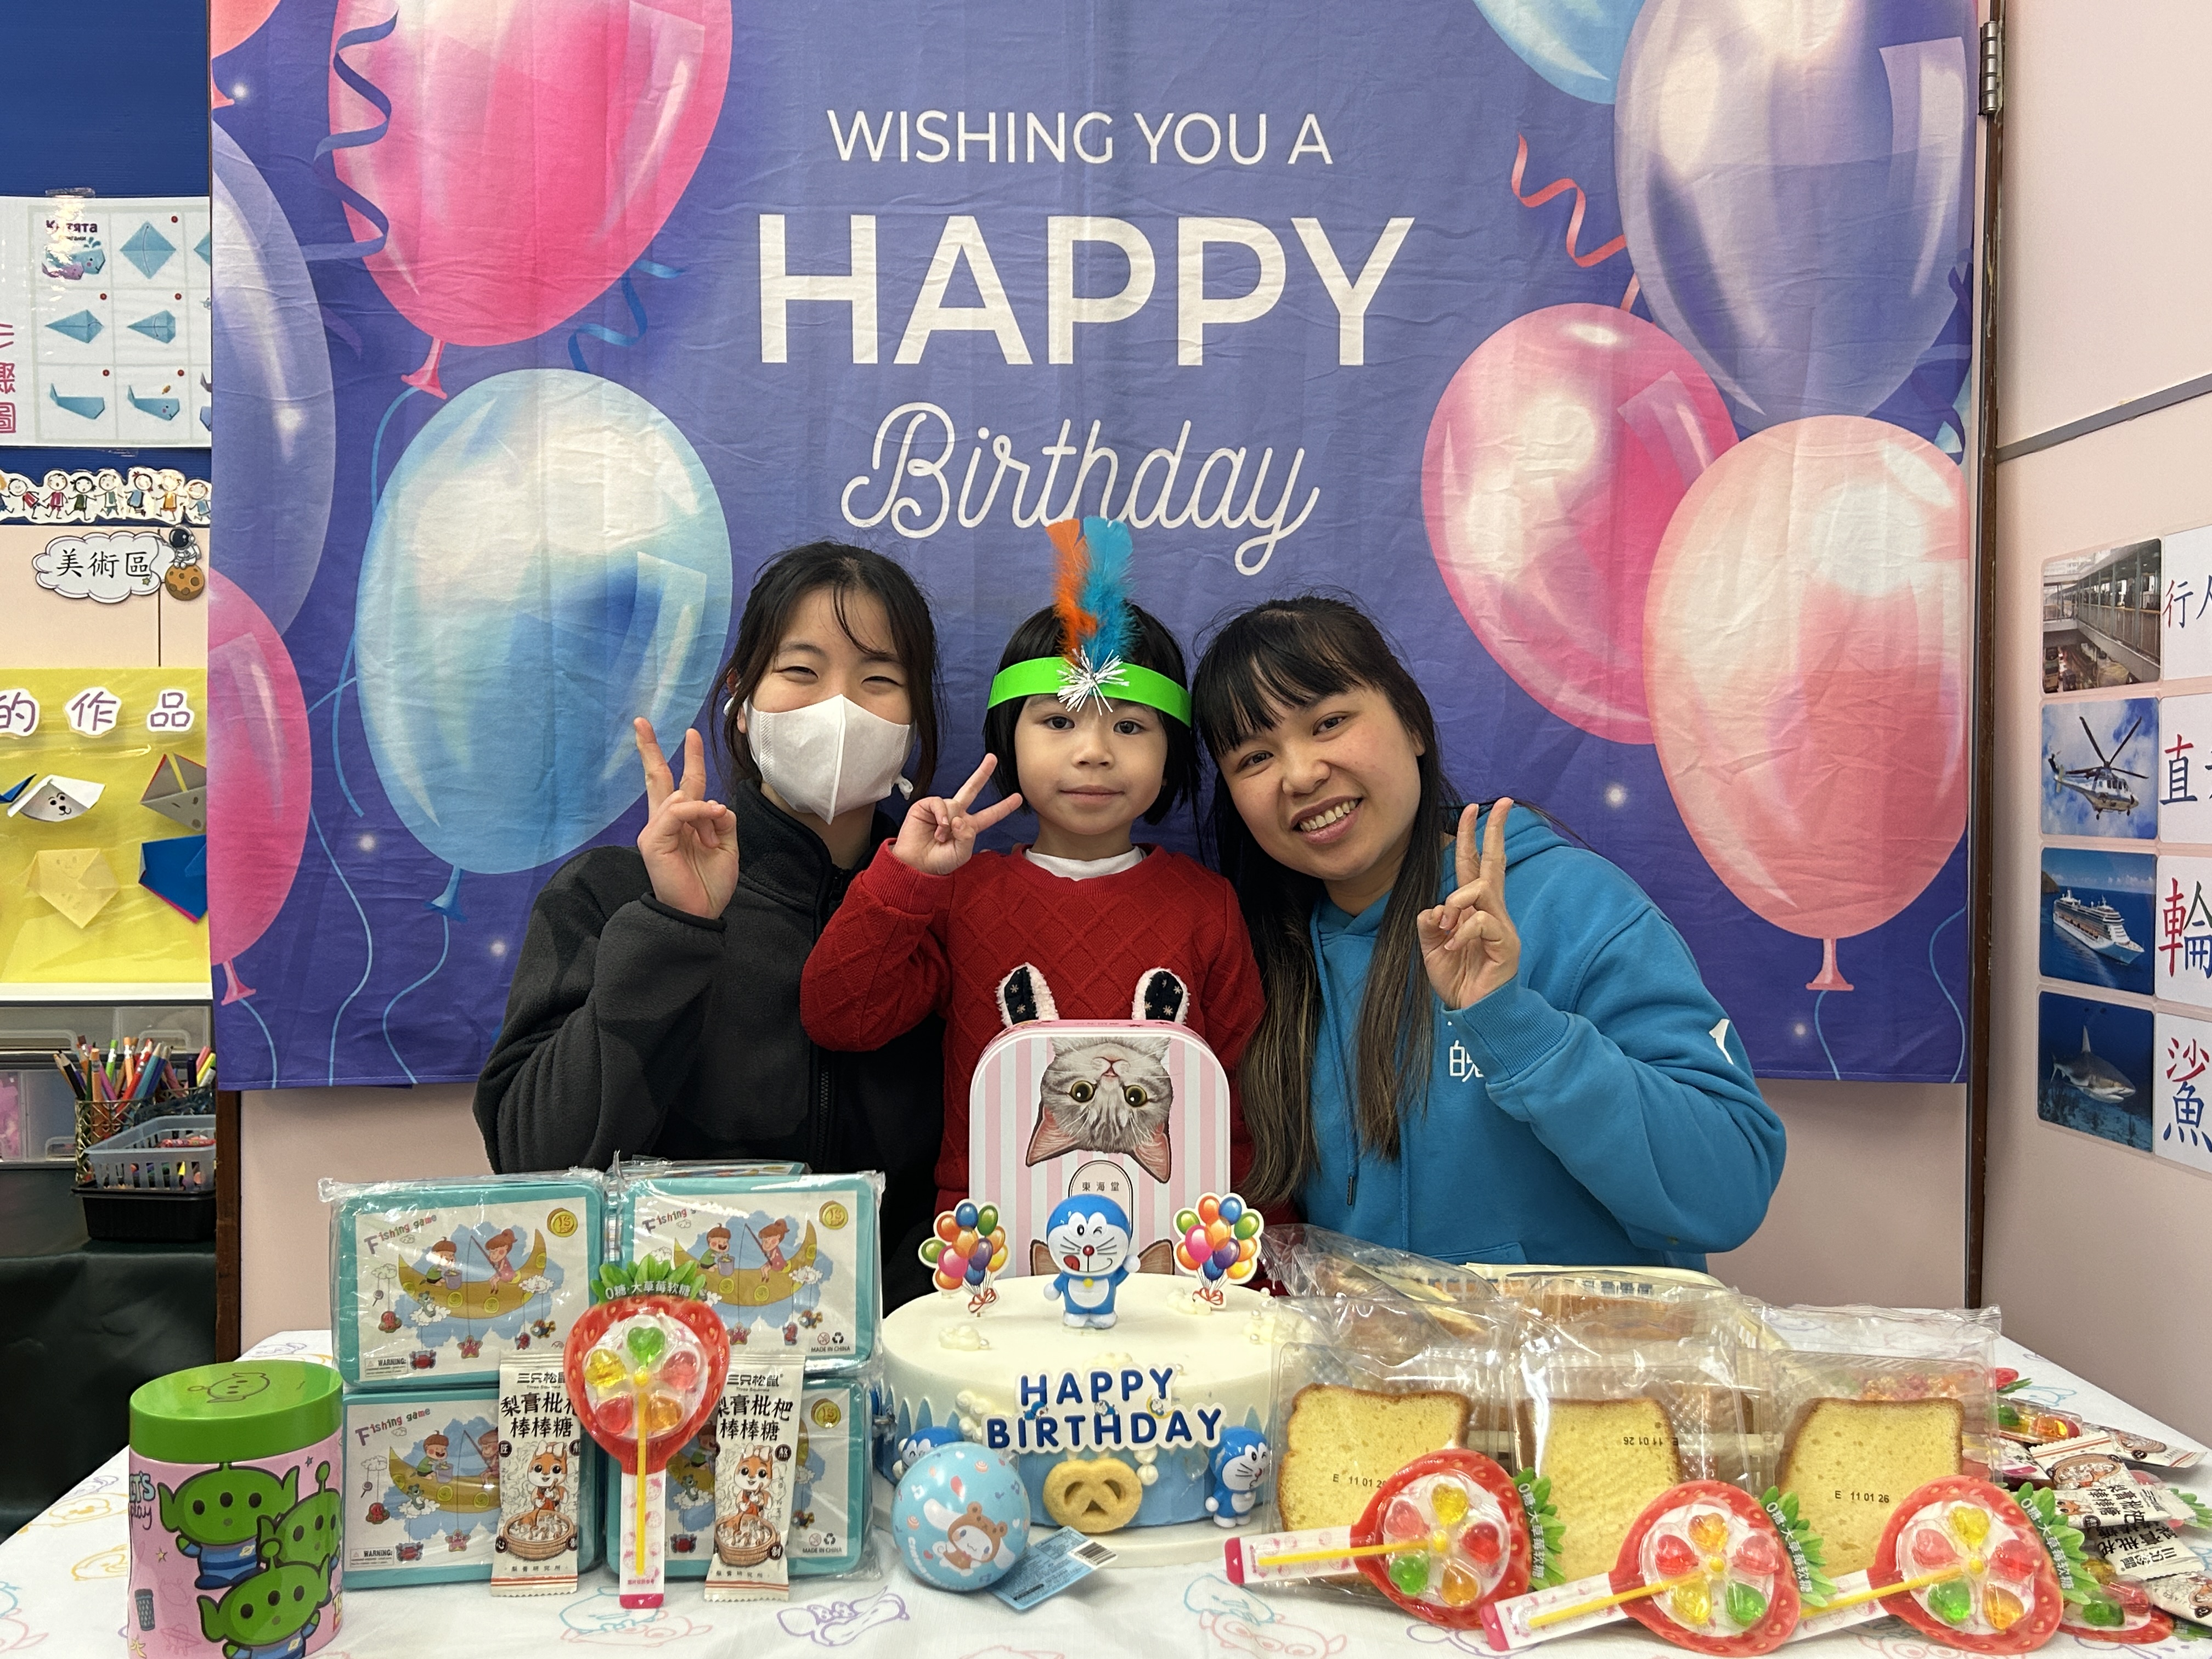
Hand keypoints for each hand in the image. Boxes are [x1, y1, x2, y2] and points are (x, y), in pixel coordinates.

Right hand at [634, 719, 738, 918]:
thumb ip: (721, 820)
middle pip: (657, 778)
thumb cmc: (710, 885)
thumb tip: (713, 804)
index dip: (686, 758)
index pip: (680, 783)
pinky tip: (710, 819)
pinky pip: (675, 811)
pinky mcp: (652, 841)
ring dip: (705, 811)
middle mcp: (664, 823)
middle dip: (650, 749)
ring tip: (714, 836)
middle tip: (641, 722)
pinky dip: (696, 811)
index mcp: (681, 824)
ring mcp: (655, 831)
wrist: (700, 915)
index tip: (689, 733)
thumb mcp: (727, 846)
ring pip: (678, 796)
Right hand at [890, 755, 1022, 875]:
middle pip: (971, 790)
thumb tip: (960, 818)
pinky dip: (941, 814)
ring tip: (940, 837)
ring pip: (954, 803)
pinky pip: (938, 802)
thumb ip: (967, 837)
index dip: (1003, 807)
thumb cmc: (938, 862)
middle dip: (981, 773)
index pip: (990, 815)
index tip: (1018, 798)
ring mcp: (942, 810)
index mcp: (968, 827)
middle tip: (992, 758)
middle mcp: (956, 815)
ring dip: (949, 822)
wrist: (915, 865)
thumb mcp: (960, 854)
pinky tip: (938, 825)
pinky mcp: (926, 807)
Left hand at [1418, 800, 1520, 1010]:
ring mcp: (1501, 926)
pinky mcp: (1506, 944)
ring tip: (1447, 929)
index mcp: (1473, 909)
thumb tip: (1432, 908)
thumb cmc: (1458, 981)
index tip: (1472, 808)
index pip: (1474, 865)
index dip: (1471, 837)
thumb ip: (1429, 925)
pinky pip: (1481, 921)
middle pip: (1493, 863)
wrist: (1476, 1014)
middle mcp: (1491, 912)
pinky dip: (1462, 932)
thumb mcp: (1432, 949)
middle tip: (1500, 802)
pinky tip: (1455, 948)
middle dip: (1493, 831)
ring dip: (1456, 902)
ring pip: (1481, 889)